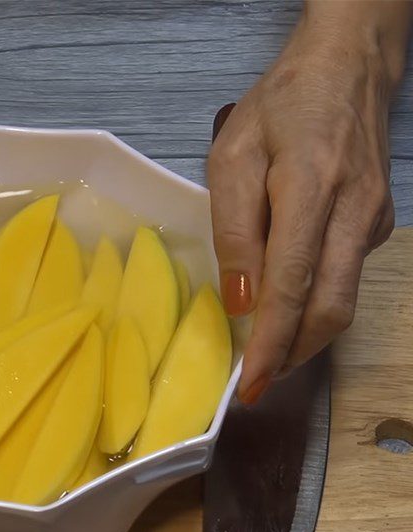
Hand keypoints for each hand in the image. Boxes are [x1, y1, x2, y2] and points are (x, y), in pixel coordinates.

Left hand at [207, 0, 410, 403]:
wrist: (349, 65)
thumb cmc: (280, 106)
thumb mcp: (233, 158)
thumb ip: (235, 229)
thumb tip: (240, 301)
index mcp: (312, 191)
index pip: (292, 288)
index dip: (271, 344)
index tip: (250, 386)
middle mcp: (354, 214)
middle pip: (330, 309)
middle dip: (292, 356)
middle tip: (257, 384)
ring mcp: (373, 221)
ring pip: (342, 301)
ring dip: (304, 337)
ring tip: (266, 356)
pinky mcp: (378, 223)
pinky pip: (345, 277)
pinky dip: (315, 304)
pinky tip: (286, 307)